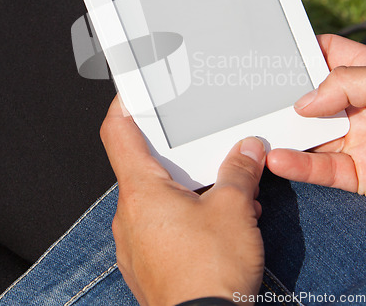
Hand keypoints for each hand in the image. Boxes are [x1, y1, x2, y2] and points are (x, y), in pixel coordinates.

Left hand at [100, 97, 265, 305]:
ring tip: (225, 193)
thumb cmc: (210, 272)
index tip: (133, 92)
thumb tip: (247, 150)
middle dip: (180, 156)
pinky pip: (161, 226)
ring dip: (190, 189)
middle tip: (204, 147)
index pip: (118, 133)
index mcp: (142, 191)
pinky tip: (217, 223)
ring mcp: (134, 241)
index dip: (123, 107)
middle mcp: (129, 214)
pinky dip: (186, 216)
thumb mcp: (234, 210)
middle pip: (145, 166)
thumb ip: (239, 172)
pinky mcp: (145, 262)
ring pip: (158, 198)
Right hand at [267, 34, 365, 230]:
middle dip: (287, 96)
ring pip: (313, 134)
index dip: (304, 52)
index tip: (275, 55)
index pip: (331, 53)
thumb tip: (305, 102)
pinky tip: (281, 160)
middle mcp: (365, 105)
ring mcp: (362, 140)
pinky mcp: (360, 174)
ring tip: (261, 133)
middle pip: (315, 96)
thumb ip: (346, 83)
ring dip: (288, 134)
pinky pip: (322, 168)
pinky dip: (299, 164)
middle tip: (256, 98)